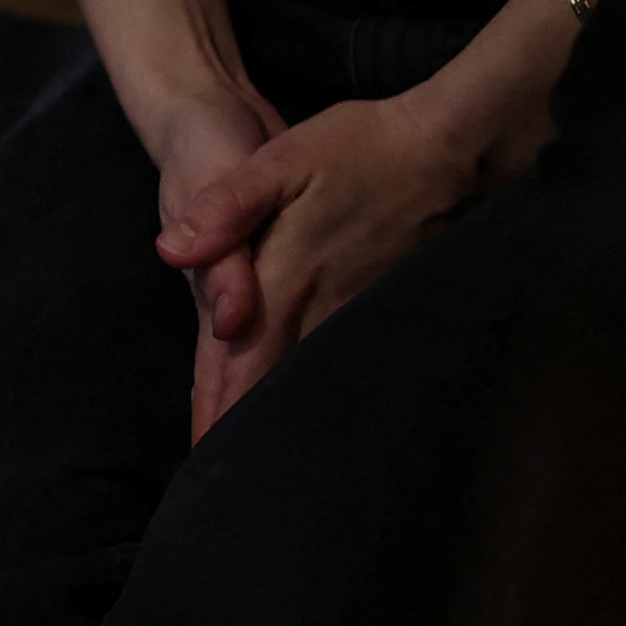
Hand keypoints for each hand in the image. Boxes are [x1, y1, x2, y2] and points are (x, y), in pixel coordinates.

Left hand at [154, 88, 491, 435]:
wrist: (455, 150)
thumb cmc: (363, 149)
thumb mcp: (280, 161)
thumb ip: (225, 208)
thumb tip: (171, 249)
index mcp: (286, 280)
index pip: (239, 359)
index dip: (218, 407)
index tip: (201, 455)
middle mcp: (324, 307)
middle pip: (274, 381)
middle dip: (244, 426)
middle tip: (221, 475)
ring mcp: (362, 310)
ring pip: (311, 376)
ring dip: (283, 413)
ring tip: (266, 453)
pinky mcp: (388, 303)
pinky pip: (345, 356)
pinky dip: (323, 387)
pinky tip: (320, 402)